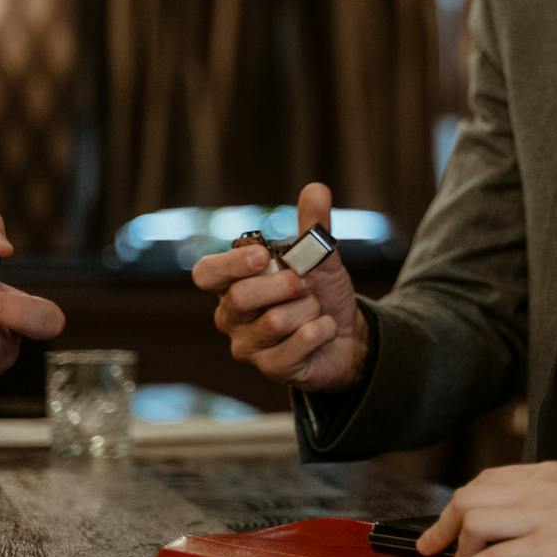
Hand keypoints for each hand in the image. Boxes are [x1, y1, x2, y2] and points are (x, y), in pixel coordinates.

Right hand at [191, 182, 370, 393]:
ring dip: (310, 309)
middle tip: (305, 285)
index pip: (206, 273)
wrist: (350, 334)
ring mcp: (248, 345)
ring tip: (314, 310)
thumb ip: (314, 226)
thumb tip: (317, 188)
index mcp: (233, 283)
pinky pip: (297, 344)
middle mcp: (231, 315)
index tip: (263, 257)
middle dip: (285, 285)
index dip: (231, 264)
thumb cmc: (322, 293)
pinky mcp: (271, 368)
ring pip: (275, 321)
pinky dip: (321, 330)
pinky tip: (322, 331)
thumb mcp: (321, 257)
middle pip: (241, 297)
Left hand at [418, 461, 556, 556]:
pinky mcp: (545, 547)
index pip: (491, 477)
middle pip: (471, 494)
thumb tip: (533, 520)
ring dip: (454, 544)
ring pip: (473, 519)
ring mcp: (540, 516)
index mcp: (551, 472)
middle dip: (444, 520)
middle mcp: (539, 487)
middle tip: (432, 542)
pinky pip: (491, 556)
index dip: (464, 499)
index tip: (453, 517)